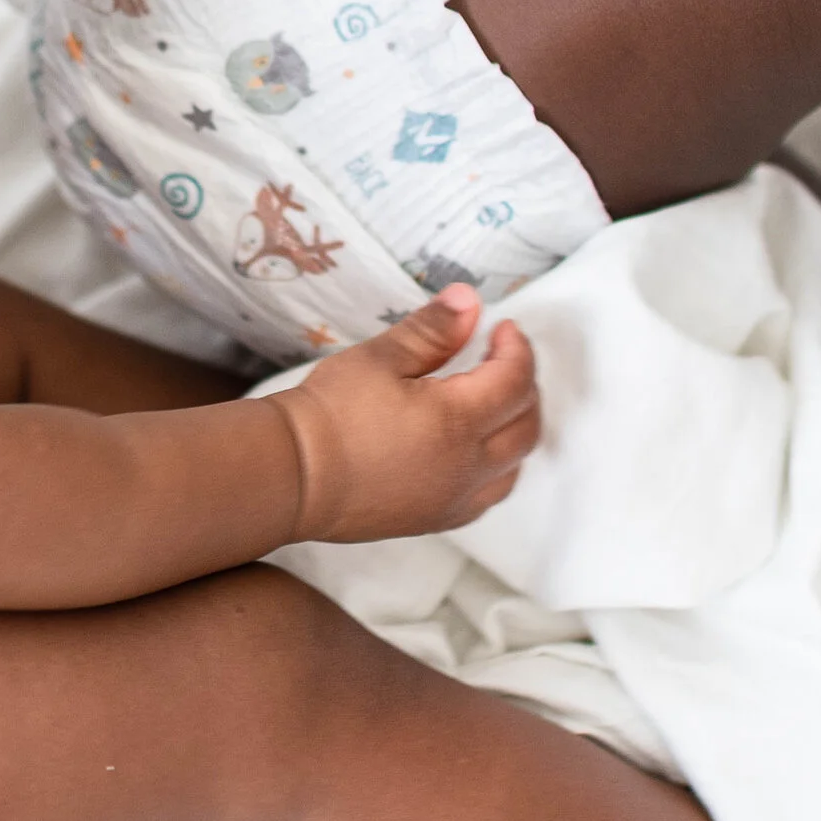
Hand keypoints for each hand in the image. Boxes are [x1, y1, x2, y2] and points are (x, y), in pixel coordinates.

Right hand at [279, 287, 540, 542]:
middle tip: (503, 360)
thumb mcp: (381, 358)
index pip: (516, 379)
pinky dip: (499, 468)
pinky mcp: (438, 520)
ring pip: (515, 465)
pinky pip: (489, 495)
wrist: (293, 475)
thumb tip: (470, 301)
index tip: (503, 329)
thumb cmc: (330, 413)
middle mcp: (467, 466)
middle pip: (527, 424)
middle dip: (525, 386)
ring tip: (495, 403)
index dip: (516, 348)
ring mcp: (455, 498)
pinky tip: (477, 450)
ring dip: (517, 429)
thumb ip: (432, 330)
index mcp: (458, 420)